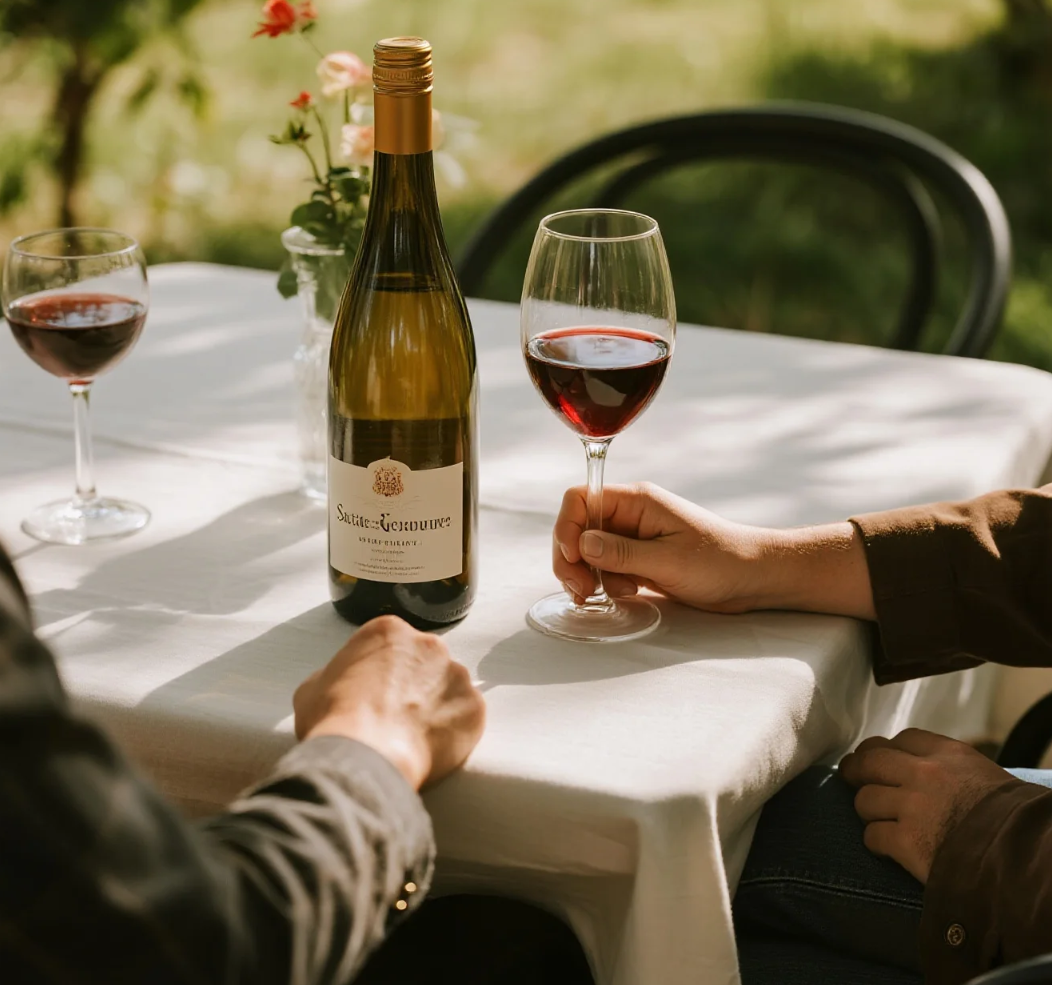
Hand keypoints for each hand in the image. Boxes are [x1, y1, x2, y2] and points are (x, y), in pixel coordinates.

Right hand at [294, 616, 484, 790]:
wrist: (365, 755)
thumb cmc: (334, 720)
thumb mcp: (313, 686)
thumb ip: (337, 674)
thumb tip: (346, 682)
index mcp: (389, 631)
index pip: (393, 645)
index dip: (384, 672)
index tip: (378, 692)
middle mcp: (429, 643)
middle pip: (426, 662)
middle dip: (415, 686)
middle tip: (398, 715)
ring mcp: (456, 674)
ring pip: (450, 688)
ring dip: (437, 707)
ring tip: (414, 736)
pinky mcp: (474, 706)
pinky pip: (467, 716)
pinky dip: (454, 731)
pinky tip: (432, 748)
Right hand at [552, 483, 875, 618]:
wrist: (753, 578)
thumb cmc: (720, 562)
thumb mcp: (667, 560)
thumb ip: (620, 553)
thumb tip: (582, 543)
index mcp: (636, 501)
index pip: (580, 499)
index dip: (567, 528)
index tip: (574, 560)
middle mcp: (630, 515)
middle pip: (578, 528)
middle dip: (572, 559)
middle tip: (582, 590)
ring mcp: (634, 538)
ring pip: (588, 552)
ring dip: (588, 575)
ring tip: (606, 595)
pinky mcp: (640, 560)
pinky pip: (607, 568)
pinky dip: (606, 584)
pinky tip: (626, 595)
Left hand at [840, 728, 1013, 882]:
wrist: (1026, 857)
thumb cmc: (1015, 819)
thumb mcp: (986, 776)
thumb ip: (951, 768)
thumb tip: (925, 768)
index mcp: (948, 754)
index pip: (903, 738)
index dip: (886, 748)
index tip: (878, 757)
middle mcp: (925, 774)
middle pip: (870, 761)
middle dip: (857, 770)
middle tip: (852, 777)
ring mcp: (913, 807)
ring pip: (865, 800)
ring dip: (868, 812)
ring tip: (878, 820)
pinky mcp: (907, 841)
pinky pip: (872, 836)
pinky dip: (876, 842)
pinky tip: (885, 847)